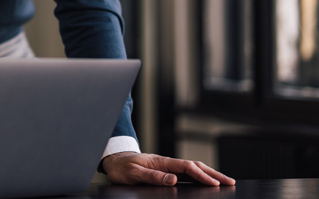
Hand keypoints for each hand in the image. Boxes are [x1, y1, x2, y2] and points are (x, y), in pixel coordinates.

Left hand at [101, 152, 234, 186]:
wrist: (114, 160)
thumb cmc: (123, 167)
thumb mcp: (134, 174)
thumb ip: (153, 177)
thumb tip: (173, 179)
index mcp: (161, 162)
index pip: (187, 167)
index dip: (202, 176)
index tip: (215, 184)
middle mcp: (167, 162)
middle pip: (195, 166)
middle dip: (213, 173)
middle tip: (230, 182)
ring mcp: (168, 166)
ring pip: (193, 169)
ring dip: (209, 174)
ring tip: (224, 182)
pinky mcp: (166, 170)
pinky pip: (186, 173)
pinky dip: (199, 176)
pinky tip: (206, 182)